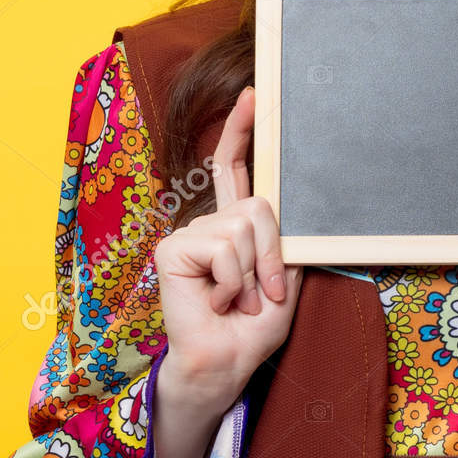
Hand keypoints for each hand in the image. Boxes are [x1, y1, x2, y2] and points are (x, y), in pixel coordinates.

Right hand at [152, 86, 303, 419]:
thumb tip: (282, 203)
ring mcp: (189, 234)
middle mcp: (210, 224)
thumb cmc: (252, 327)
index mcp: (235, 226)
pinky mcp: (173, 248)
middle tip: (261, 293)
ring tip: (236, 301)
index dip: (241, 130)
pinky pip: (222, 248)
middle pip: (258, 206)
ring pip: (243, 226)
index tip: (252, 94)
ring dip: (252, 274)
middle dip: (271, 254)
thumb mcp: (283, 280)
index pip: (236, 169)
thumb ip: (283, 241)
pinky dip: (231, 281)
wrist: (224, 364)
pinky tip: (216, 301)